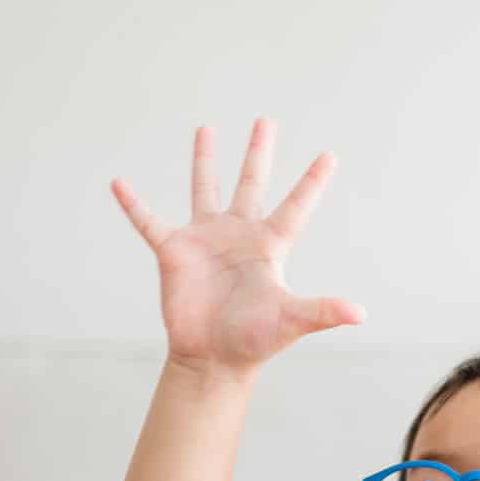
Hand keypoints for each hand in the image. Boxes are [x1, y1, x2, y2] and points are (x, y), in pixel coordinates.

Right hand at [111, 118, 364, 374]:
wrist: (212, 359)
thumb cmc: (253, 341)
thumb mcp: (290, 321)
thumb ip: (322, 311)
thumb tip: (360, 313)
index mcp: (269, 246)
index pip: (296, 207)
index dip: (312, 182)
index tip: (330, 155)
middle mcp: (238, 235)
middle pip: (251, 183)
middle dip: (258, 153)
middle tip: (266, 121)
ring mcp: (205, 239)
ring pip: (205, 189)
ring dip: (205, 160)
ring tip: (207, 129)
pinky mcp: (174, 252)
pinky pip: (150, 222)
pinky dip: (134, 204)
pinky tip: (119, 183)